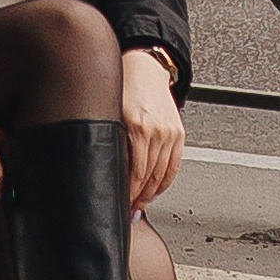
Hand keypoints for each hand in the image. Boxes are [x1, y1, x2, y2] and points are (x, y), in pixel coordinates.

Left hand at [122, 46, 185, 208]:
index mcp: (135, 126)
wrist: (144, 68)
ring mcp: (169, 133)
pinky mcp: (179, 134)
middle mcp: (155, 131)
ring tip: (139, 205)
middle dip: (137, 198)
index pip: (133, 172)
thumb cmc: (123, 88)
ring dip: (150, 194)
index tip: (120, 205)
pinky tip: (155, 191)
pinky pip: (173, 166)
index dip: (127, 193)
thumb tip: (101, 168)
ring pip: (162, 175)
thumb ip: (108, 138)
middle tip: (128, 211)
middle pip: (148, 177)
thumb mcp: (109, 112)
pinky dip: (165, 182)